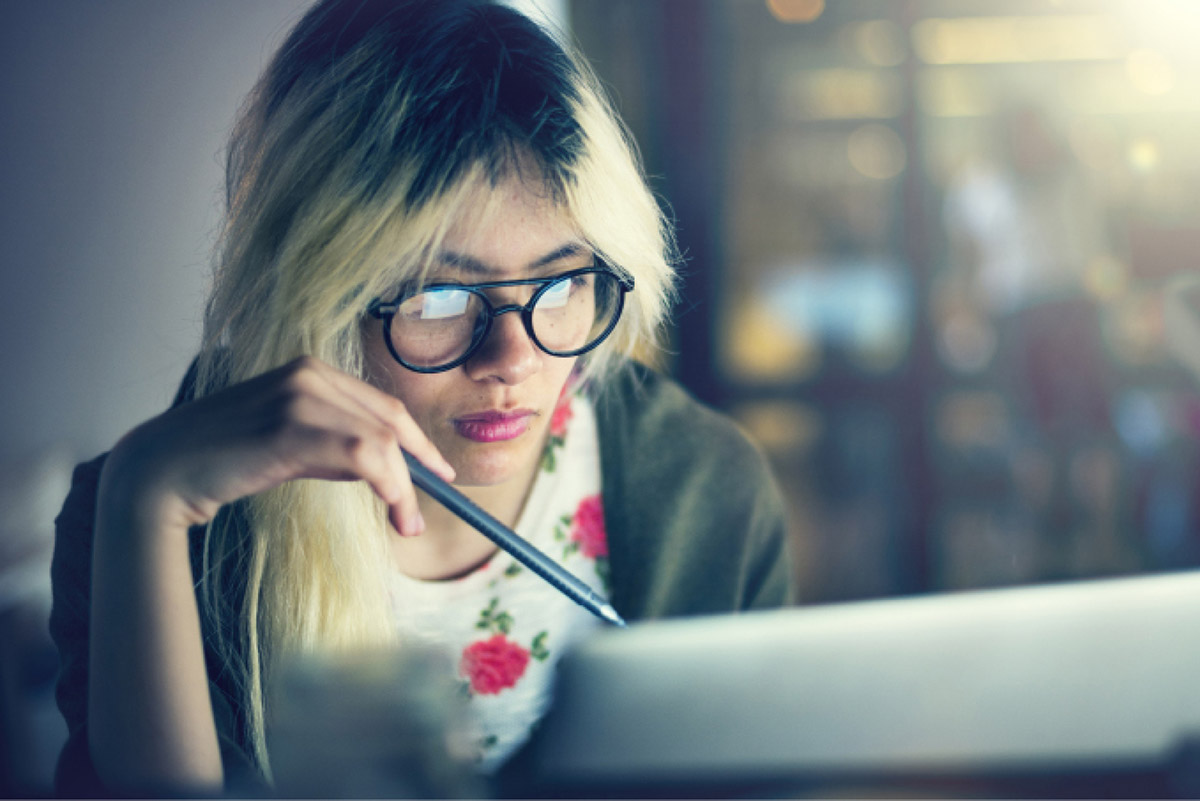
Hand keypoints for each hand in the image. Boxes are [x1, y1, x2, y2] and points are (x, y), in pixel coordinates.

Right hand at [107, 356, 453, 536]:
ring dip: (404, 487)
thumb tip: (383, 468)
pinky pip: (363, 456)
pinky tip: (393, 513)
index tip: (439, 470)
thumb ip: (332, 442)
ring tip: (408, 524)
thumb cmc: (224, 460)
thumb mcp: (288, 442)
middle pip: (390, 420)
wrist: (162, 469)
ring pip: (381, 440)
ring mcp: (298, 396)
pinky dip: (390, 487)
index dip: (418, 440)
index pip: (383, 405)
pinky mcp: (289, 427)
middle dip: (421, 463)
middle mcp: (309, 374)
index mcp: (310, 370)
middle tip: (434, 504)